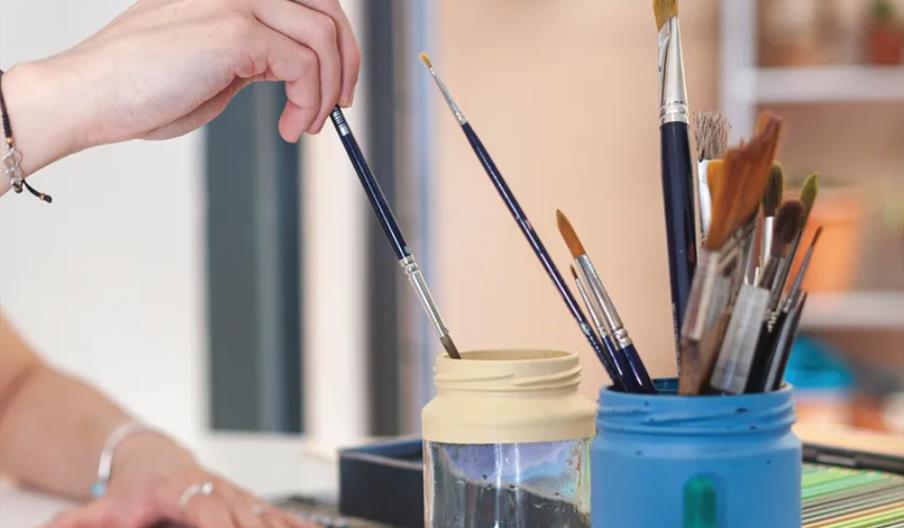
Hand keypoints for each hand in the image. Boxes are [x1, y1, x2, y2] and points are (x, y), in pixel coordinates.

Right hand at [2, 0, 359, 175]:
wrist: (89, 97)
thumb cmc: (140, 90)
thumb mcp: (215, 66)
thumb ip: (255, 58)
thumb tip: (299, 74)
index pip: (308, 1)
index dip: (335, 42)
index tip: (337, 85)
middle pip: (327, 7)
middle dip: (347, 60)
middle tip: (341, 105)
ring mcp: (237, 1)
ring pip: (323, 37)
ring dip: (327, 92)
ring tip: (307, 125)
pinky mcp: (237, 30)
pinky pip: (304, 65)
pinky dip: (309, 102)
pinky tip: (291, 127)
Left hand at [43, 433, 314, 527]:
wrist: (149, 457)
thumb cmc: (132, 487)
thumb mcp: (104, 507)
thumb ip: (83, 522)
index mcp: (182, 490)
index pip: (207, 510)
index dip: (222, 525)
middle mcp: (216, 490)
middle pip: (247, 516)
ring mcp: (236, 495)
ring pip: (268, 515)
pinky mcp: (249, 503)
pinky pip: (279, 515)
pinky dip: (297, 525)